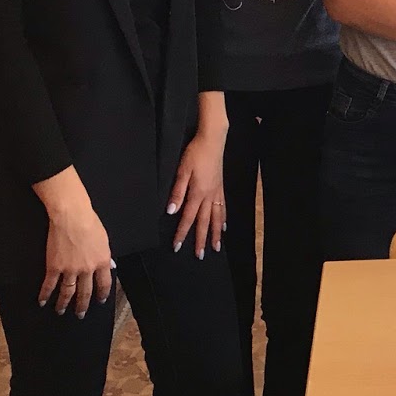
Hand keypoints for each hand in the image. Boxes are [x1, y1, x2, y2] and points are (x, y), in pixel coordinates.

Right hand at [40, 204, 112, 317]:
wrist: (72, 216)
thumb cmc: (90, 223)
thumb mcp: (105, 240)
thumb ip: (105, 256)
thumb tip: (108, 266)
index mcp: (102, 262)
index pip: (104, 284)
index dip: (101, 295)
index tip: (99, 301)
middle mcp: (87, 270)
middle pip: (85, 292)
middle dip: (82, 306)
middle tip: (80, 314)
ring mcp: (70, 270)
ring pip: (67, 292)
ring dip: (63, 304)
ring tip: (61, 312)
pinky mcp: (54, 267)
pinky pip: (49, 285)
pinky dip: (45, 295)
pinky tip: (42, 301)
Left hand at [168, 128, 226, 257]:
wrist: (212, 140)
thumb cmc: (195, 153)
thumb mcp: (182, 171)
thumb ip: (177, 192)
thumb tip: (171, 211)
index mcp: (198, 193)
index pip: (188, 218)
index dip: (182, 233)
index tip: (177, 246)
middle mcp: (209, 195)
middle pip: (205, 222)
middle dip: (201, 239)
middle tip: (200, 256)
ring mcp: (217, 192)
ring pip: (216, 217)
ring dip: (215, 233)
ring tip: (215, 247)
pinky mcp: (221, 187)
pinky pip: (223, 207)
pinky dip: (223, 218)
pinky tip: (223, 226)